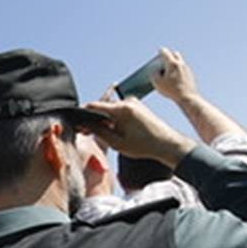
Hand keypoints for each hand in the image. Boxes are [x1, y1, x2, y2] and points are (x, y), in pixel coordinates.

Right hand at [82, 98, 196, 166]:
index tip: (78, 124)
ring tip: (106, 135)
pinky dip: (115, 120)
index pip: (94, 106)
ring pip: (111, 110)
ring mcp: (134, 103)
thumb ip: (99, 132)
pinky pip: (121, 111)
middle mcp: (128, 102)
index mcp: (121, 109)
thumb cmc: (145, 145)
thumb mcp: (117, 142)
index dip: (82, 114)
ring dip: (105, 120)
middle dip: (94, 119)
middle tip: (88, 133)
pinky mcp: (138, 107)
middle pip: (102, 107)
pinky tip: (117, 132)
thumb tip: (86, 125)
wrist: (168, 144)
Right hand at [151, 47, 198, 102]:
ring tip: (169, 70)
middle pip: (175, 54)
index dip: (161, 51)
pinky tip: (175, 78)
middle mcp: (181, 64)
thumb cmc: (172, 90)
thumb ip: (154, 74)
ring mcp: (187, 69)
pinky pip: (183, 70)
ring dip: (175, 63)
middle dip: (170, 55)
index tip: (160, 50)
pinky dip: (178, 70)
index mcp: (172, 64)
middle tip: (165, 59)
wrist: (187, 97)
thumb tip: (156, 71)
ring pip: (180, 62)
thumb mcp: (157, 82)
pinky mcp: (190, 76)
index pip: (166, 53)